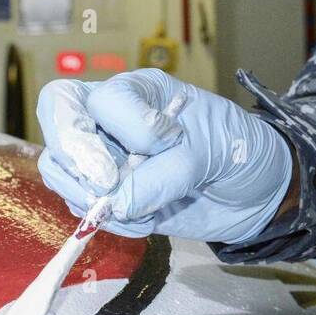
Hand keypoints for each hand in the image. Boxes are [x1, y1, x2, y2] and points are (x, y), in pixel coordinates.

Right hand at [35, 70, 292, 243]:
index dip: (123, 126)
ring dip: (94, 197)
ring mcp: (107, 157)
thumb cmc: (239, 152)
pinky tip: (149, 219)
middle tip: (110, 184)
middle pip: (58, 118)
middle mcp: (114, 119)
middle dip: (78, 157)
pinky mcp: (111, 196)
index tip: (161, 146)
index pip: (102, 98)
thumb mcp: (213, 152)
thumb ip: (165, 175)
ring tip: (142, 206)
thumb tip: (116, 203)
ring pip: (62, 169)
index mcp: (141, 92)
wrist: (257, 193)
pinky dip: (112, 221)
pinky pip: (84, 207)